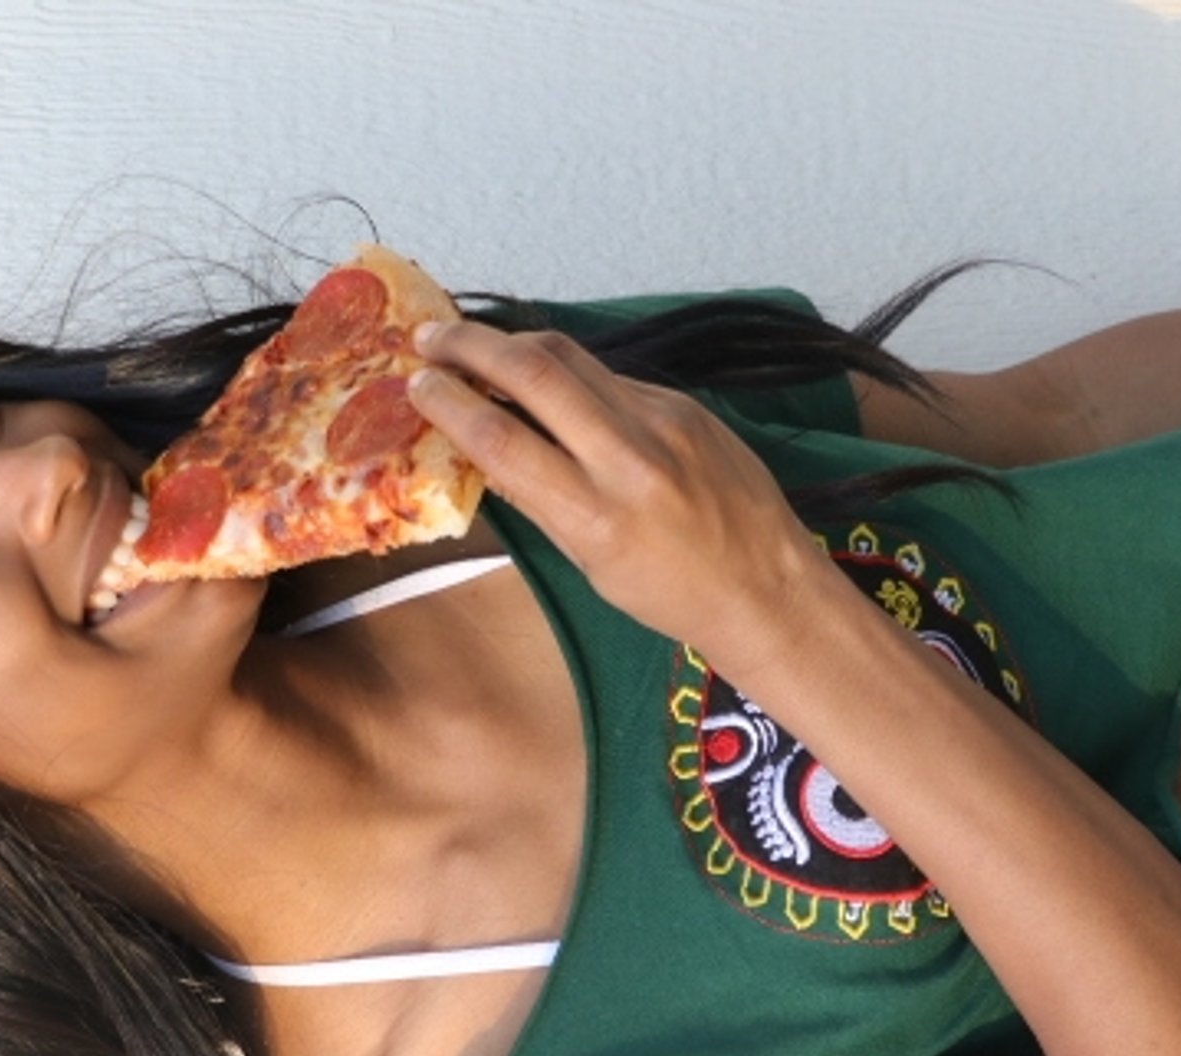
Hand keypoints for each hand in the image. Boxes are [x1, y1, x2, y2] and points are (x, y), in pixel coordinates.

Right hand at [407, 321, 824, 660]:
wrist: (765, 586)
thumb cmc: (670, 594)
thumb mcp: (590, 563)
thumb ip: (538, 498)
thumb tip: (480, 445)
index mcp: (597, 516)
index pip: (503, 441)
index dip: (449, 405)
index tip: (415, 385)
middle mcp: (630, 460)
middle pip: (535, 373)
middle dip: (472, 346)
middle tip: (429, 337)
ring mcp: (664, 423)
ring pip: (574, 360)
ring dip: (514, 344)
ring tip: (474, 343)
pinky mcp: (686, 406)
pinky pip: (613, 379)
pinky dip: (571, 375)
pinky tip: (548, 383)